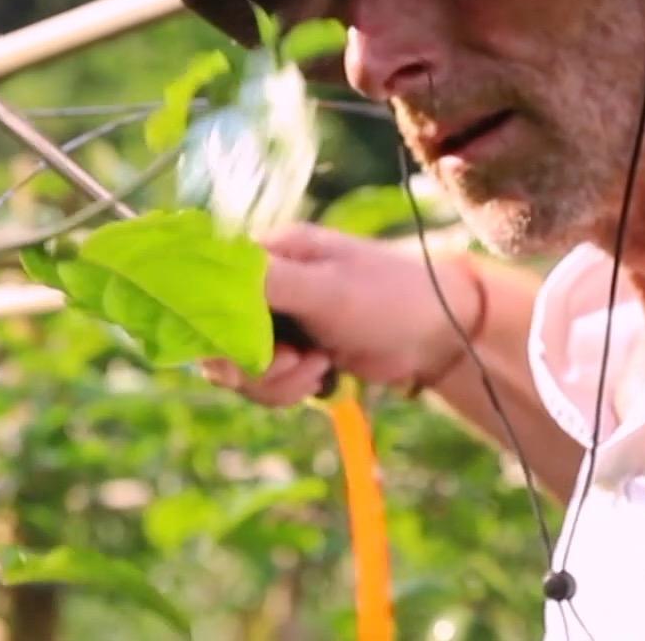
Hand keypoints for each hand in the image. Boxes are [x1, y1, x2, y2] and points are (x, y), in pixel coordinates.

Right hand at [200, 224, 480, 406]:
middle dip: (256, 364)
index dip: (212, 326)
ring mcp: (280, 321)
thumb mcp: (325, 289)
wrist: (443, 335)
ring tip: (319, 367)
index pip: (208, 288)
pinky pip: (267, 382)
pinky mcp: (295, 352)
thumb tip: (200, 272)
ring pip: (242, 367)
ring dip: (277, 382)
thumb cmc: (389, 298)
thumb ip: (264, 282)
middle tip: (300, 362)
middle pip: (219, 337)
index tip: (240, 351)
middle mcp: (267, 285)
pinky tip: (325, 377)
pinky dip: (290, 390)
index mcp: (269, 255)